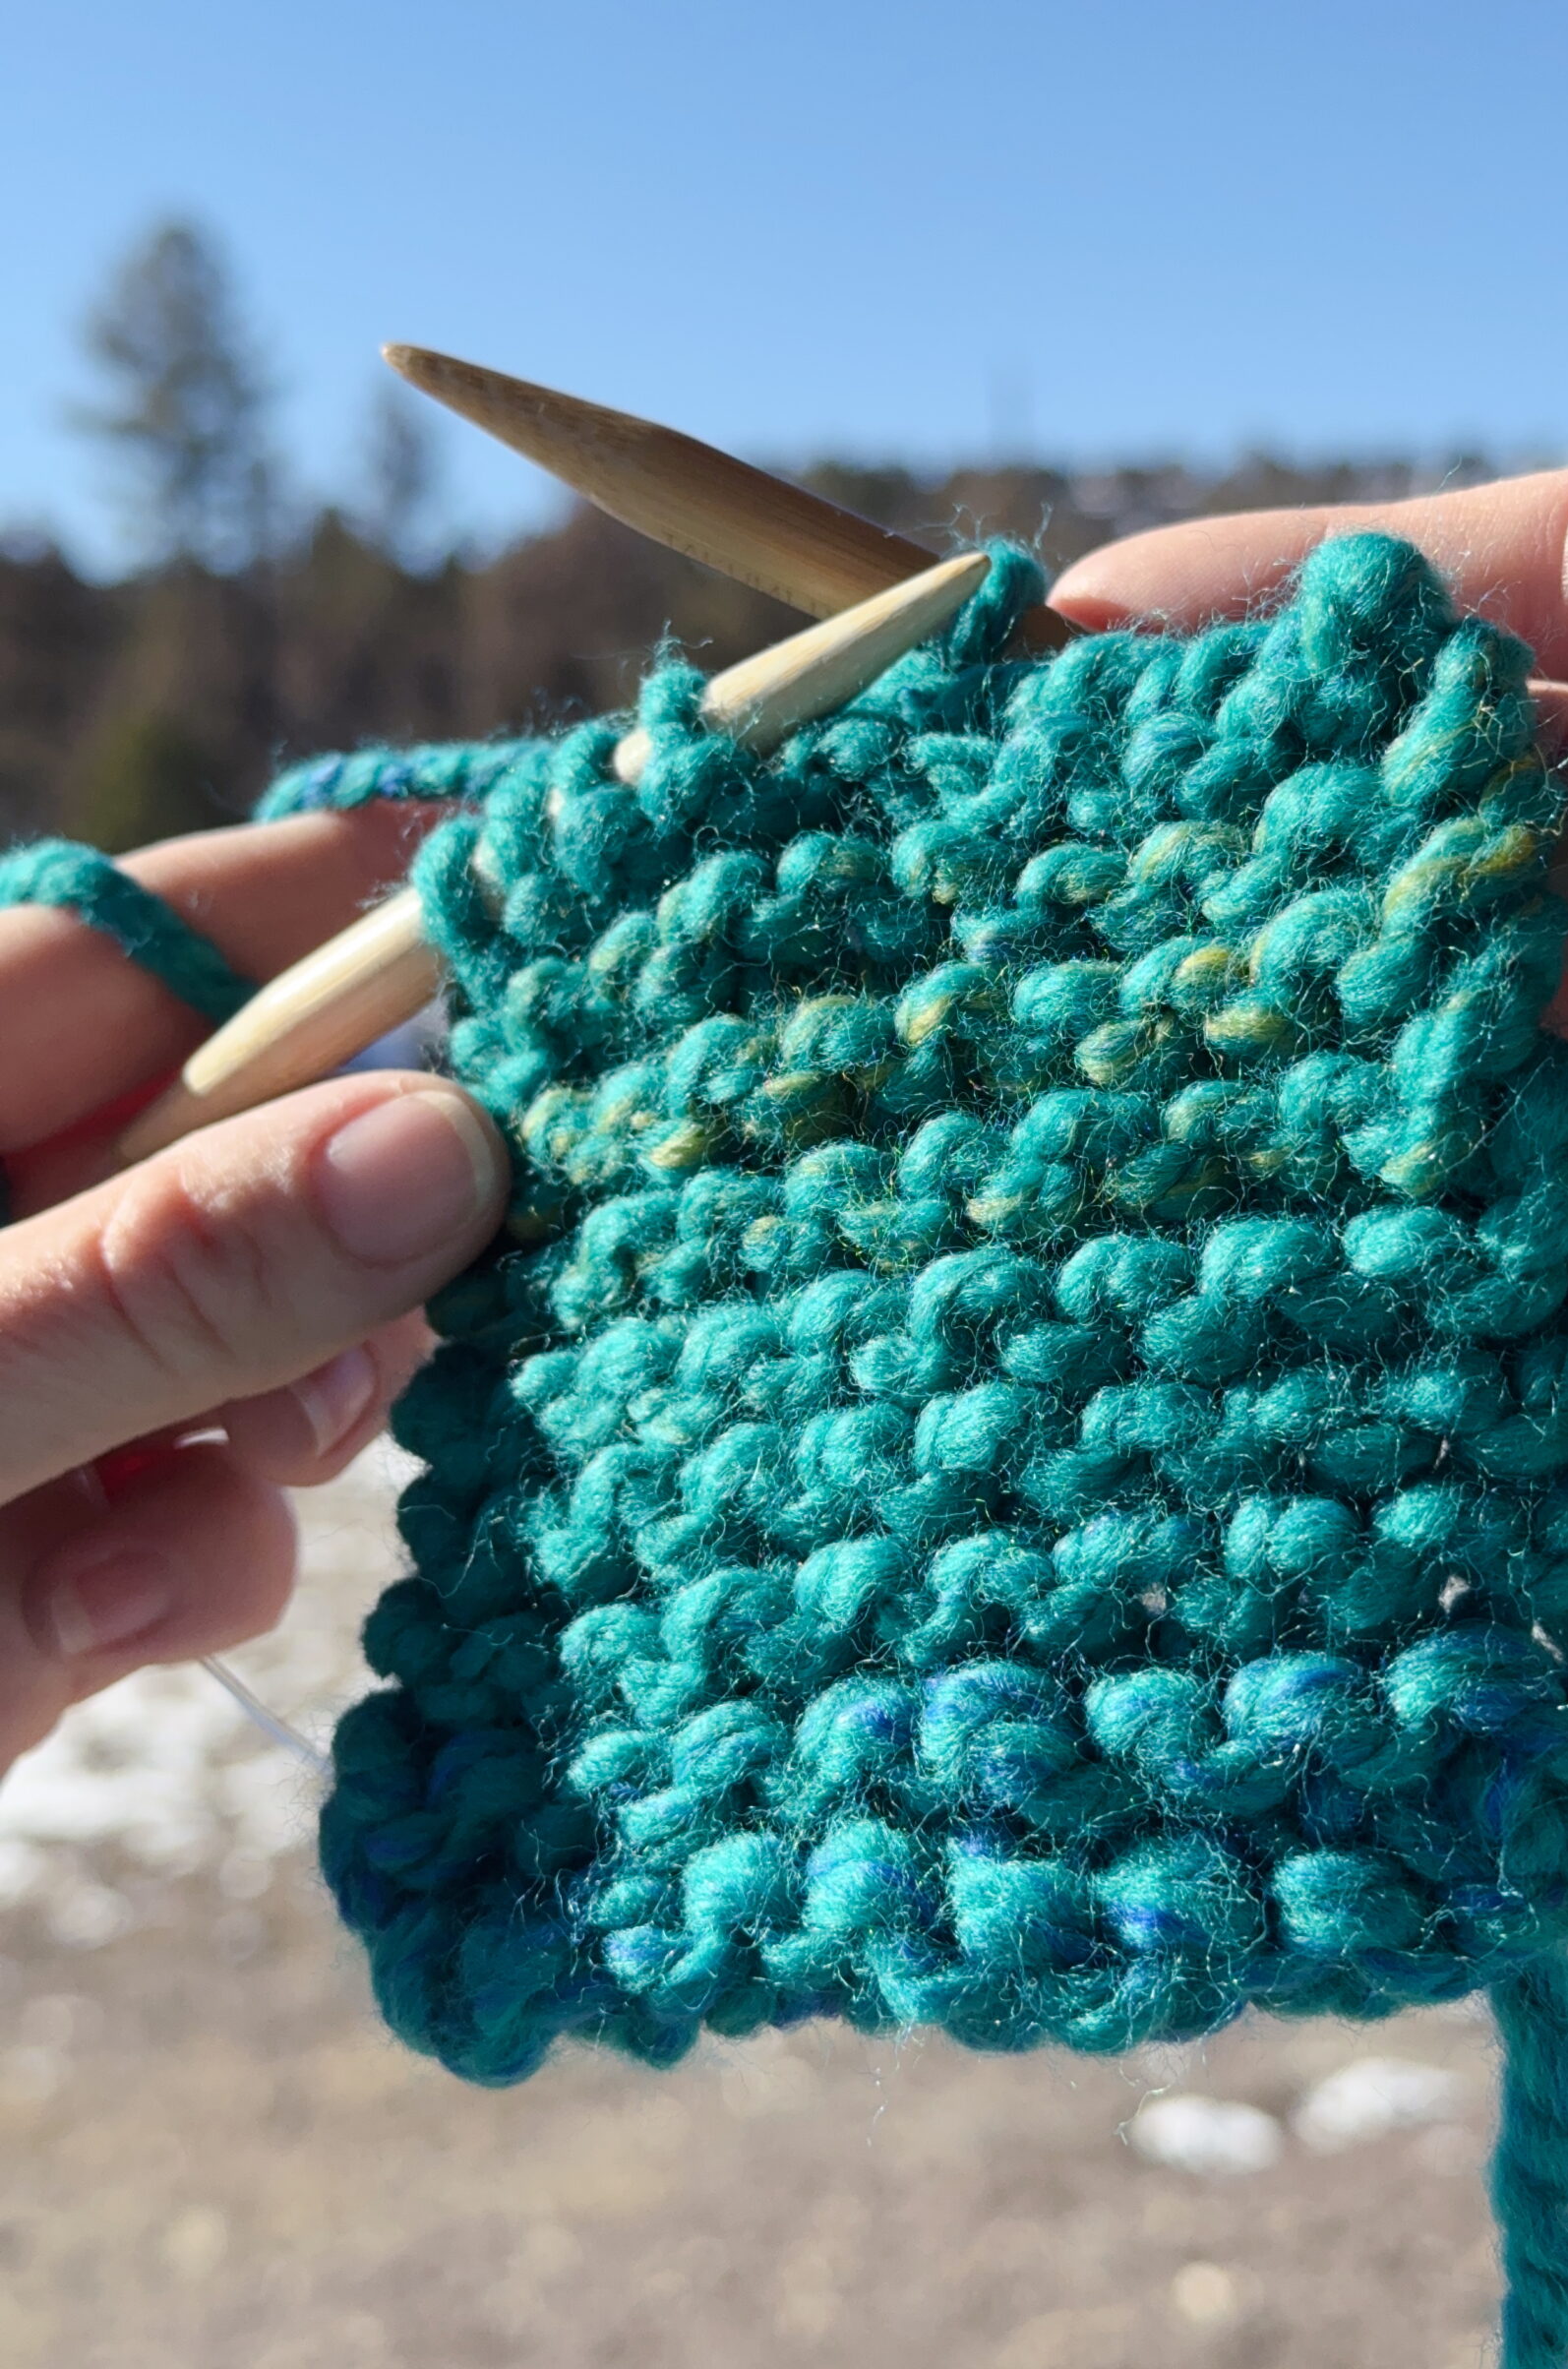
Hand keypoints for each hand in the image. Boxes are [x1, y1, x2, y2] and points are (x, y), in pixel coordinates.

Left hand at [0, 804, 506, 1774]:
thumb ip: (161, 1283)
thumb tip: (450, 1142)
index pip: (157, 940)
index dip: (346, 907)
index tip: (545, 902)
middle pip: (232, 1148)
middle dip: (330, 1241)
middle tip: (393, 1323)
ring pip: (230, 1341)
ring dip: (253, 1434)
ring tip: (189, 1529)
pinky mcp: (14, 1532)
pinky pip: (168, 1504)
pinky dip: (169, 1568)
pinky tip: (91, 1635)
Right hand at [1053, 463, 1567, 1374]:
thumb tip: (1349, 761)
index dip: (1322, 605)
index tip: (1090, 635)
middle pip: (1525, 798)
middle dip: (1322, 850)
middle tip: (1072, 872)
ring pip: (1535, 1009)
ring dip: (1372, 1052)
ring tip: (1146, 1062)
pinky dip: (1477, 1219)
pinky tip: (1320, 1217)